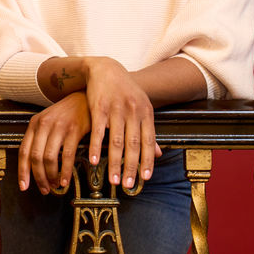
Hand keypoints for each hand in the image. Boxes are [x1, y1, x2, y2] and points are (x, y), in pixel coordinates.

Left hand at [18, 91, 89, 193]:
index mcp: (34, 124)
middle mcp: (44, 125)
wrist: (85, 98)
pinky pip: (67, 156)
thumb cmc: (66, 114)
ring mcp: (59, 127)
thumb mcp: (48, 122)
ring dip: (51, 176)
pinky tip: (66, 180)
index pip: (23, 151)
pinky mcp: (74, 130)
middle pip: (35, 157)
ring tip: (56, 185)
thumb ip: (40, 139)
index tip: (24, 186)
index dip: (22, 171)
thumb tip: (34, 166)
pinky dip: (65, 171)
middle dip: (38, 177)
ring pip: (49, 158)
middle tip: (44, 189)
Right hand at [82, 57, 161, 188]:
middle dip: (131, 167)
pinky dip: (97, 147)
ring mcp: (116, 109)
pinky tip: (94, 160)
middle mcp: (133, 111)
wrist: (106, 68)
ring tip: (113, 179)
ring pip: (116, 141)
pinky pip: (98, 131)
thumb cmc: (125, 91)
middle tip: (128, 185)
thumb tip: (159, 154)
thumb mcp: (141, 107)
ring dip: (115, 162)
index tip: (145, 178)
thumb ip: (148, 130)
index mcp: (146, 113)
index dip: (147, 161)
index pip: (149, 142)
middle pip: (133, 144)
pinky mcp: (99, 106)